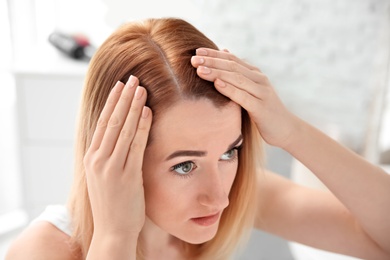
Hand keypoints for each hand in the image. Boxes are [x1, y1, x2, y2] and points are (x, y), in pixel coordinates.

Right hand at [83, 75, 151, 238]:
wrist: (113, 231)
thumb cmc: (112, 204)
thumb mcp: (105, 177)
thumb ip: (110, 156)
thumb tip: (120, 137)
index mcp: (92, 158)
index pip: (102, 123)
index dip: (112, 102)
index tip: (120, 86)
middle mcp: (98, 160)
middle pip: (111, 121)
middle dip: (123, 98)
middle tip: (132, 78)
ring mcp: (111, 167)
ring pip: (123, 129)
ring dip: (133, 106)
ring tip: (141, 88)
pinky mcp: (126, 176)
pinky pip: (136, 145)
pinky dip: (141, 126)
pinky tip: (147, 111)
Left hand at [191, 48, 298, 147]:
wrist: (286, 129)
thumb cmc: (264, 110)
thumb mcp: (251, 90)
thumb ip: (239, 74)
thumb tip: (224, 52)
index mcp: (255, 74)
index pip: (232, 59)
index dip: (215, 54)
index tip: (197, 51)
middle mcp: (259, 80)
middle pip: (233, 67)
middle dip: (212, 62)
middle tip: (193, 59)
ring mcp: (262, 93)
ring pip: (237, 79)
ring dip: (217, 73)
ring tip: (200, 70)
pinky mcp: (261, 108)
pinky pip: (243, 97)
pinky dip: (229, 89)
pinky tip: (217, 84)